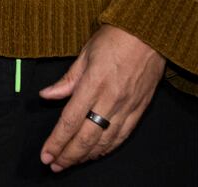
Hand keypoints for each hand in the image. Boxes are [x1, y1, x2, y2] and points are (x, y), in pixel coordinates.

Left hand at [38, 24, 165, 171]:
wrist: (150, 33)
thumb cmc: (117, 37)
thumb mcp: (86, 52)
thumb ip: (67, 79)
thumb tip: (47, 94)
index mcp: (93, 84)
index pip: (70, 121)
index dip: (56, 141)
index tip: (46, 153)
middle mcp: (111, 99)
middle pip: (86, 137)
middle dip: (68, 155)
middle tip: (54, 164)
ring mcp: (127, 107)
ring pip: (105, 142)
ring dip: (86, 156)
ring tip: (71, 163)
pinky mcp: (139, 110)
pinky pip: (122, 136)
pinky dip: (108, 149)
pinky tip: (97, 154)